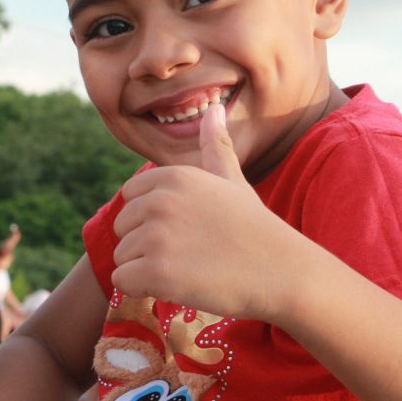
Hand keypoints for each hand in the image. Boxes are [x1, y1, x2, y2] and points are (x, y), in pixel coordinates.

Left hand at [111, 106, 306, 320]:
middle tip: (189, 253)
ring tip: (188, 269)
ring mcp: (156, 237)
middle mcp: (160, 201)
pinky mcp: (156, 272)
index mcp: (172, 176)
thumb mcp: (233, 180)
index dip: (152, 219)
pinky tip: (176, 286)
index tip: (186, 229)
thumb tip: (213, 109)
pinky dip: (143, 290)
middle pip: (122, 229)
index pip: (130, 198)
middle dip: (146, 247)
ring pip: (121, 258)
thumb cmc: (254, 228)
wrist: (280, 273)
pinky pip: (121, 282)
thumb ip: (215, 147)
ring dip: (147, 270)